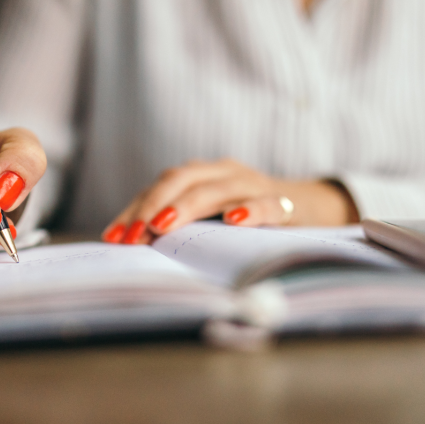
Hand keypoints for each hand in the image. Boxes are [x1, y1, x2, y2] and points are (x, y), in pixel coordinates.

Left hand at [102, 159, 358, 243]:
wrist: (311, 207)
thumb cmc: (247, 217)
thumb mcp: (212, 218)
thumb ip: (180, 226)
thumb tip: (133, 250)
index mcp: (203, 174)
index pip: (161, 186)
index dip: (135, 209)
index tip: (113, 237)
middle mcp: (224, 173)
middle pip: (182, 180)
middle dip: (152, 206)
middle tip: (133, 235)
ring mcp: (254, 184)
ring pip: (216, 188)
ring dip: (186, 206)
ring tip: (163, 225)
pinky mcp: (284, 203)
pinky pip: (266, 204)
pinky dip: (249, 210)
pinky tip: (233, 221)